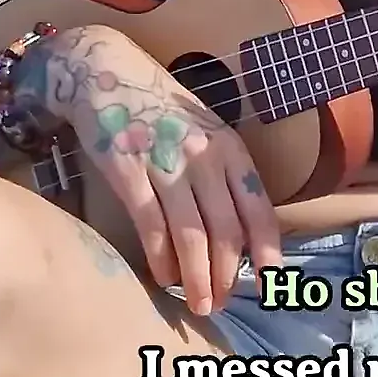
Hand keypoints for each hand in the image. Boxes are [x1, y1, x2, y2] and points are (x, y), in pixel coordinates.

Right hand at [36, 27, 282, 315]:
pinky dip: (159, 257)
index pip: (258, 208)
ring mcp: (165, 163)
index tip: (271, 282)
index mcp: (229, 149)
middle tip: (220, 304)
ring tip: (197, 304)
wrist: (106, 72)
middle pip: (225, 231)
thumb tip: (237, 236)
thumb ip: (222, 175)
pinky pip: (150, 225)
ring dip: (196, 277)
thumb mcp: (205, 132)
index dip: (267, 250)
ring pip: (191, 235)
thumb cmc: (160, 110)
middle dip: (226, 276)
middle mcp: (203, 157)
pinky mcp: (128, 170)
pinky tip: (162, 277)